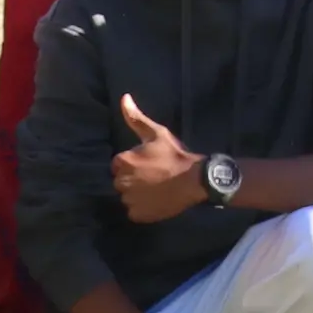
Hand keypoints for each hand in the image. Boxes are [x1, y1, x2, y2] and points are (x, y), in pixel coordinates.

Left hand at [113, 94, 209, 222]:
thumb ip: (136, 118)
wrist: (194, 180)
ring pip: (126, 197)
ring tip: (154, 189)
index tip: (146, 163)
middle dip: (132, 179)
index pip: (118, 164)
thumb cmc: (174, 154)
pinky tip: (155, 201)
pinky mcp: (138, 215)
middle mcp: (122, 182)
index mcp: (124, 162)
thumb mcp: (156, 133)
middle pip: (120, 181)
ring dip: (136, 194)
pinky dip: (142, 208)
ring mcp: (130, 201)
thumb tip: (123, 97)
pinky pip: (134, 212)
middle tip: (152, 176)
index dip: (131, 163)